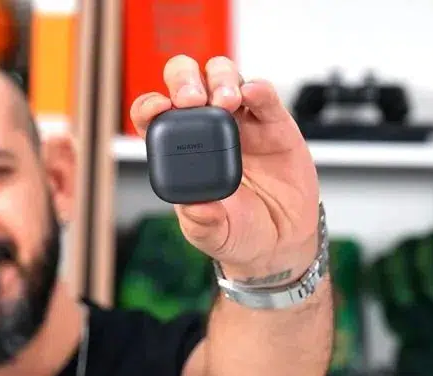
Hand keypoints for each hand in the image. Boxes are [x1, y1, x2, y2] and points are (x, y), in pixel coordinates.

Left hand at [129, 55, 319, 281]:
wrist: (281, 241)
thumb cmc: (239, 233)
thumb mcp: (214, 235)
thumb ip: (202, 222)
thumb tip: (193, 206)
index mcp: (179, 153)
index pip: (155, 116)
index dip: (150, 105)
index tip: (158, 108)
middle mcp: (205, 130)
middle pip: (186, 83)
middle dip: (184, 80)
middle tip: (193, 99)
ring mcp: (240, 122)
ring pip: (222, 76)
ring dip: (220, 79)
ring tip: (226, 101)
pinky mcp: (273, 123)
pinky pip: (263, 95)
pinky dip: (257, 88)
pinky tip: (252, 93)